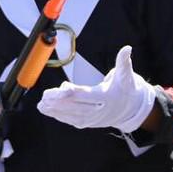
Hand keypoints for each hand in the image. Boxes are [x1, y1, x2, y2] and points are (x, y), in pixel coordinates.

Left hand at [37, 46, 155, 132]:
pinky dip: (59, 116)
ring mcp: (92, 119)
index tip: (60, 88)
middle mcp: (98, 111)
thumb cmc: (126, 90)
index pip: (86, 95)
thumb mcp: (126, 76)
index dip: (71, 92)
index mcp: (106, 98)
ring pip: (71, 115)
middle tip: (45, 96)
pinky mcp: (87, 122)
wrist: (130, 110)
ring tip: (42, 105)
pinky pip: (71, 120)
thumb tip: (127, 48)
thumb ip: (123, 62)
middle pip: (76, 106)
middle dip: (59, 102)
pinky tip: (48, 110)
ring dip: (55, 110)